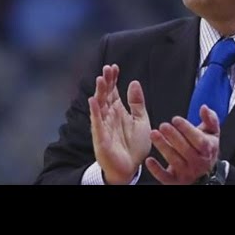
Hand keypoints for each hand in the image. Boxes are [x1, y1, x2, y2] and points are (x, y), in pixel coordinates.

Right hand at [88, 64, 150, 184]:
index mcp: (118, 110)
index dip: (113, 79)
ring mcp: (103, 125)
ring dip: (99, 92)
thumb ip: (137, 102)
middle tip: (106, 69)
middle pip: (105, 95)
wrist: (130, 168)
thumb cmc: (134, 145)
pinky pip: (97, 122)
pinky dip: (95, 111)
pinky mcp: (101, 137)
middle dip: (106, 81)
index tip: (114, 67)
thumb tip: (134, 82)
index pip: (114, 91)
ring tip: (101, 79)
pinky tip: (93, 100)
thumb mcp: (141, 120)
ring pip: (100, 105)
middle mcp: (109, 115)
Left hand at [145, 105, 219, 184]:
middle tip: (163, 125)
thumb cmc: (205, 149)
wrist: (203, 172)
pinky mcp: (175, 181)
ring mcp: (187, 173)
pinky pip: (165, 177)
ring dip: (163, 147)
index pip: (199, 140)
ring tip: (154, 134)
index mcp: (208, 150)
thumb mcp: (212, 133)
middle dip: (173, 136)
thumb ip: (210, 119)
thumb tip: (204, 108)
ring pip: (175, 161)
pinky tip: (149, 160)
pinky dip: (156, 170)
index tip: (176, 119)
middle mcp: (198, 163)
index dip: (187, 129)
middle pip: (186, 150)